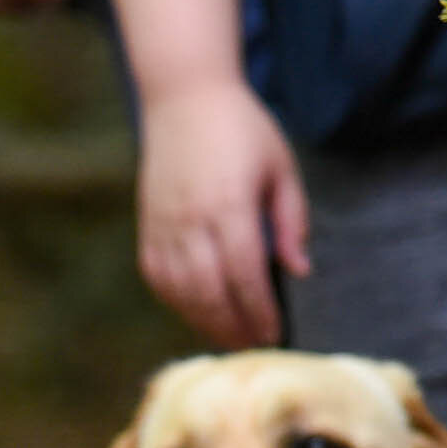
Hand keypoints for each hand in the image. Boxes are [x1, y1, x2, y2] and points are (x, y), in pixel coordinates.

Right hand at [133, 77, 312, 347]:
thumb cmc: (242, 130)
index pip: (245, 275)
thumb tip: (299, 270)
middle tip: (257, 347)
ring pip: (182, 293)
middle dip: (235, 327)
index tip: (276, 334)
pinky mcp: (147, 228)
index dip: (260, 311)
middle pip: (211, 293)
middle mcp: (190, 221)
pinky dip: (179, 303)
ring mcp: (164, 226)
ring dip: (207, 322)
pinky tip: (199, 312)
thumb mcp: (281, 167)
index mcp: (229, 204)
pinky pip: (159, 279)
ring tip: (231, 338)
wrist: (184, 100)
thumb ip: (291, 221)